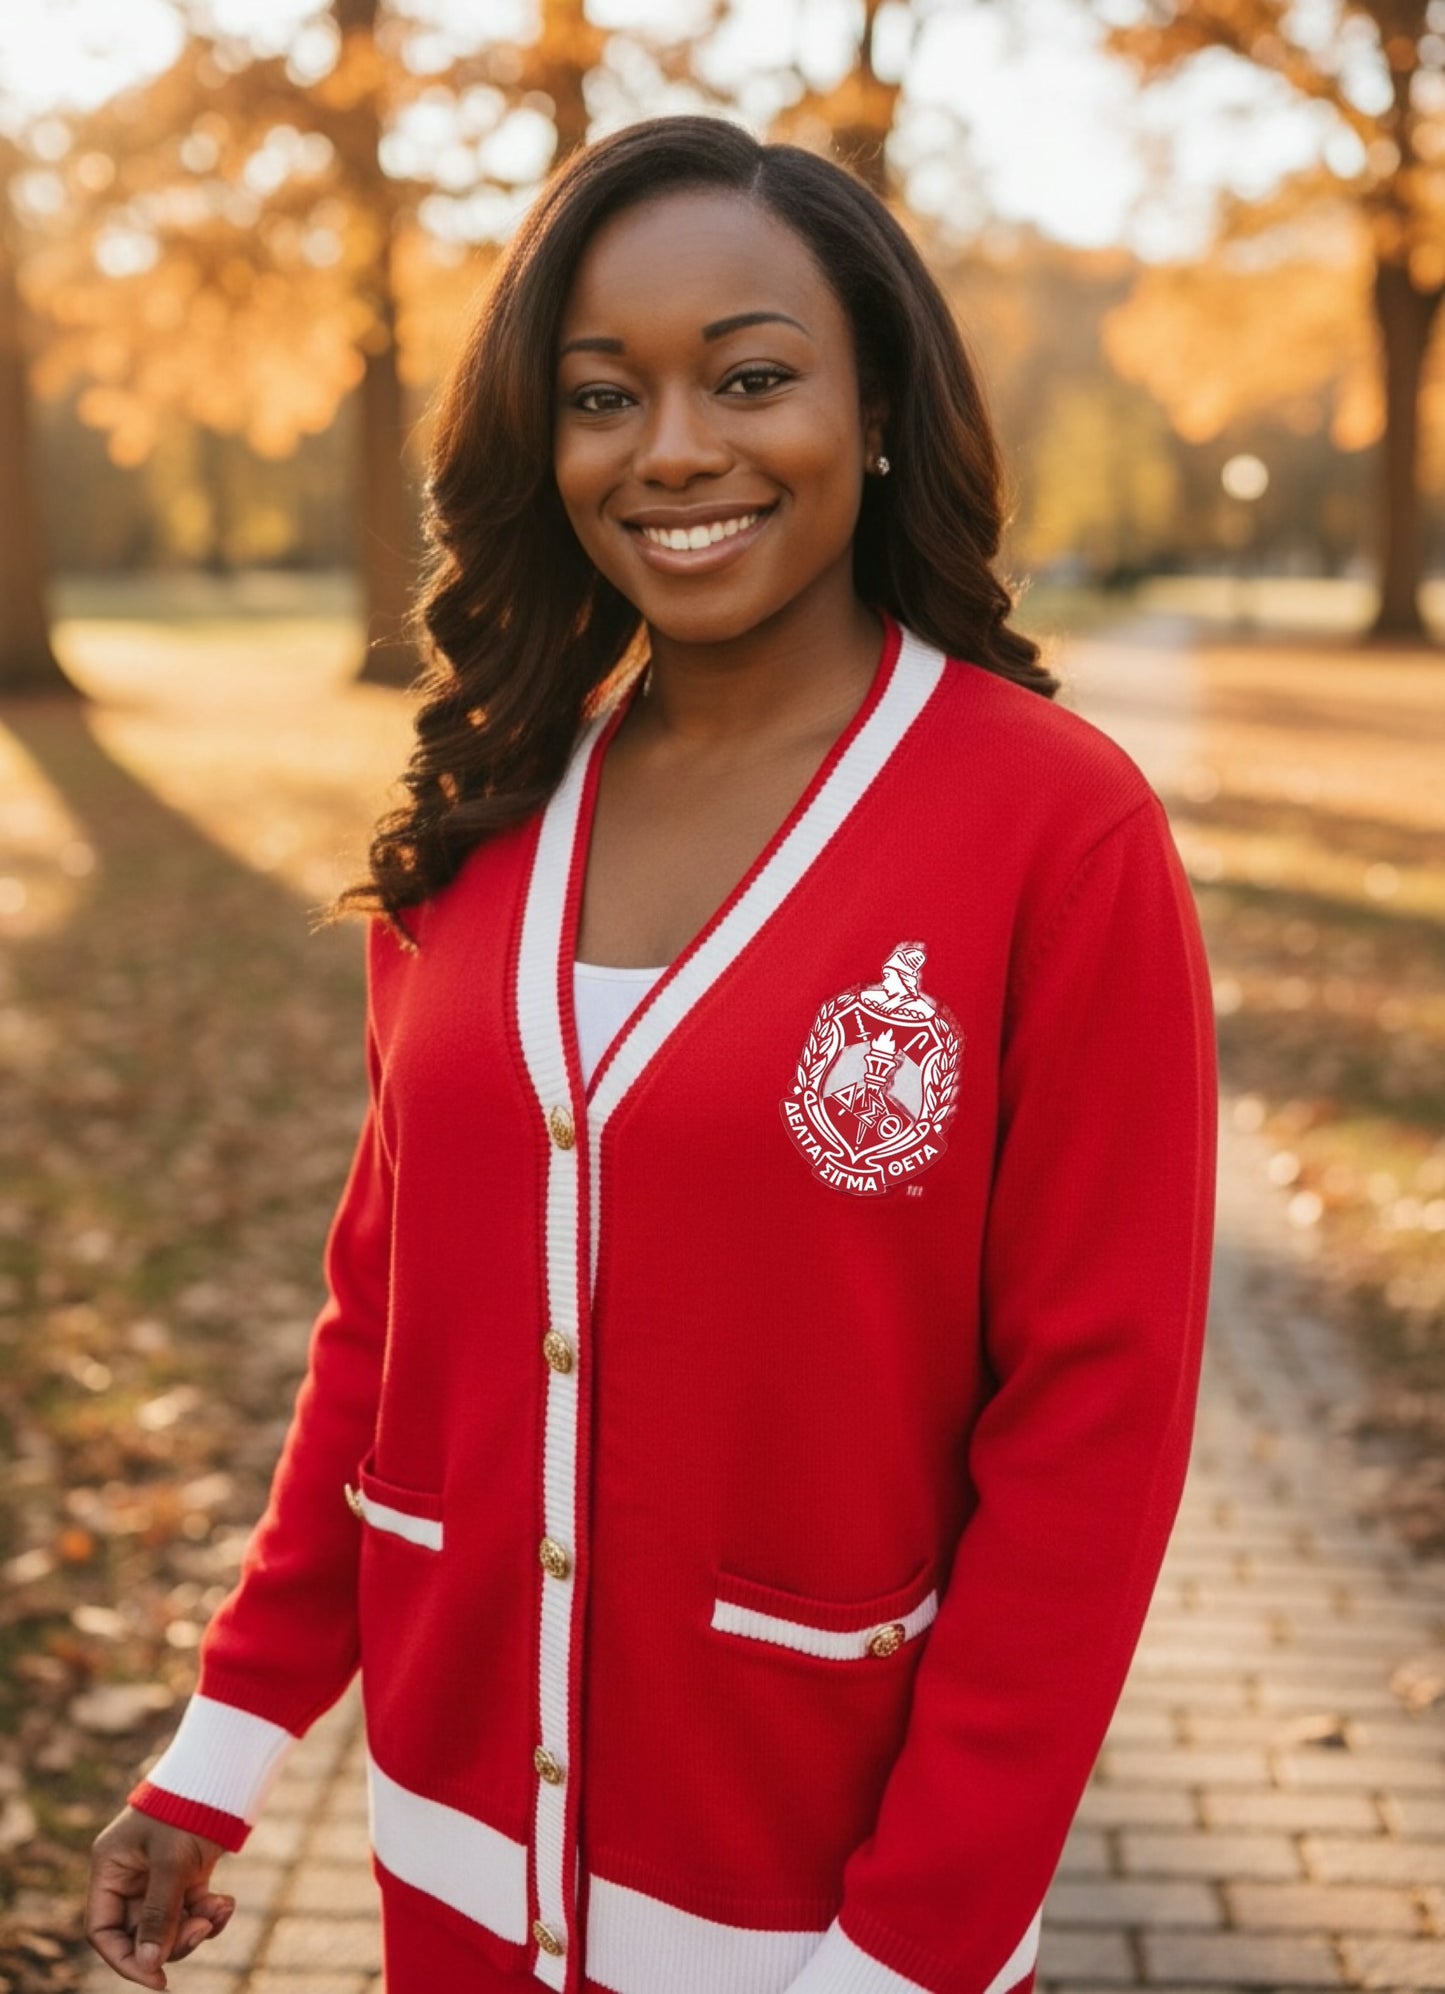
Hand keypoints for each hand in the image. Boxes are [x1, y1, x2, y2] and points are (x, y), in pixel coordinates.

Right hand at [86, 1807, 234, 1987]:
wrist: (223, 1774)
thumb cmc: (187, 1810)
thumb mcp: (171, 1863)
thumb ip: (160, 1914)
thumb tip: (150, 1965)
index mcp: (111, 1869)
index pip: (104, 1931)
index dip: (127, 1960)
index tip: (157, 1979)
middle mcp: (130, 1876)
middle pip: (141, 1933)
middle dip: (173, 1939)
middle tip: (202, 1930)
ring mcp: (158, 1876)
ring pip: (170, 1925)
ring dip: (196, 1926)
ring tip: (221, 1910)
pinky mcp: (187, 1873)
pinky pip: (191, 1910)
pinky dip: (208, 1913)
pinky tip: (226, 1904)